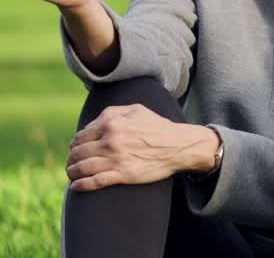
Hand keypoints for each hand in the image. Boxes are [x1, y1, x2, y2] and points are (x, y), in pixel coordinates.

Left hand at [66, 104, 217, 191]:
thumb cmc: (158, 127)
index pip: (80, 137)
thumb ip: (112, 112)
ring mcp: (116, 159)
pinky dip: (81, 185)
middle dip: (71, 159)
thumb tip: (92, 124)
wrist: (179, 146)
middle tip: (71, 163)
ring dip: (72, 172)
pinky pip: (95, 182)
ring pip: (82, 168)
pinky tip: (76, 186)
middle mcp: (111, 141)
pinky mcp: (123, 175)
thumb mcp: (136, 110)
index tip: (75, 149)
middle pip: (78, 153)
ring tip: (71, 174)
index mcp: (112, 124)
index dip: (75, 144)